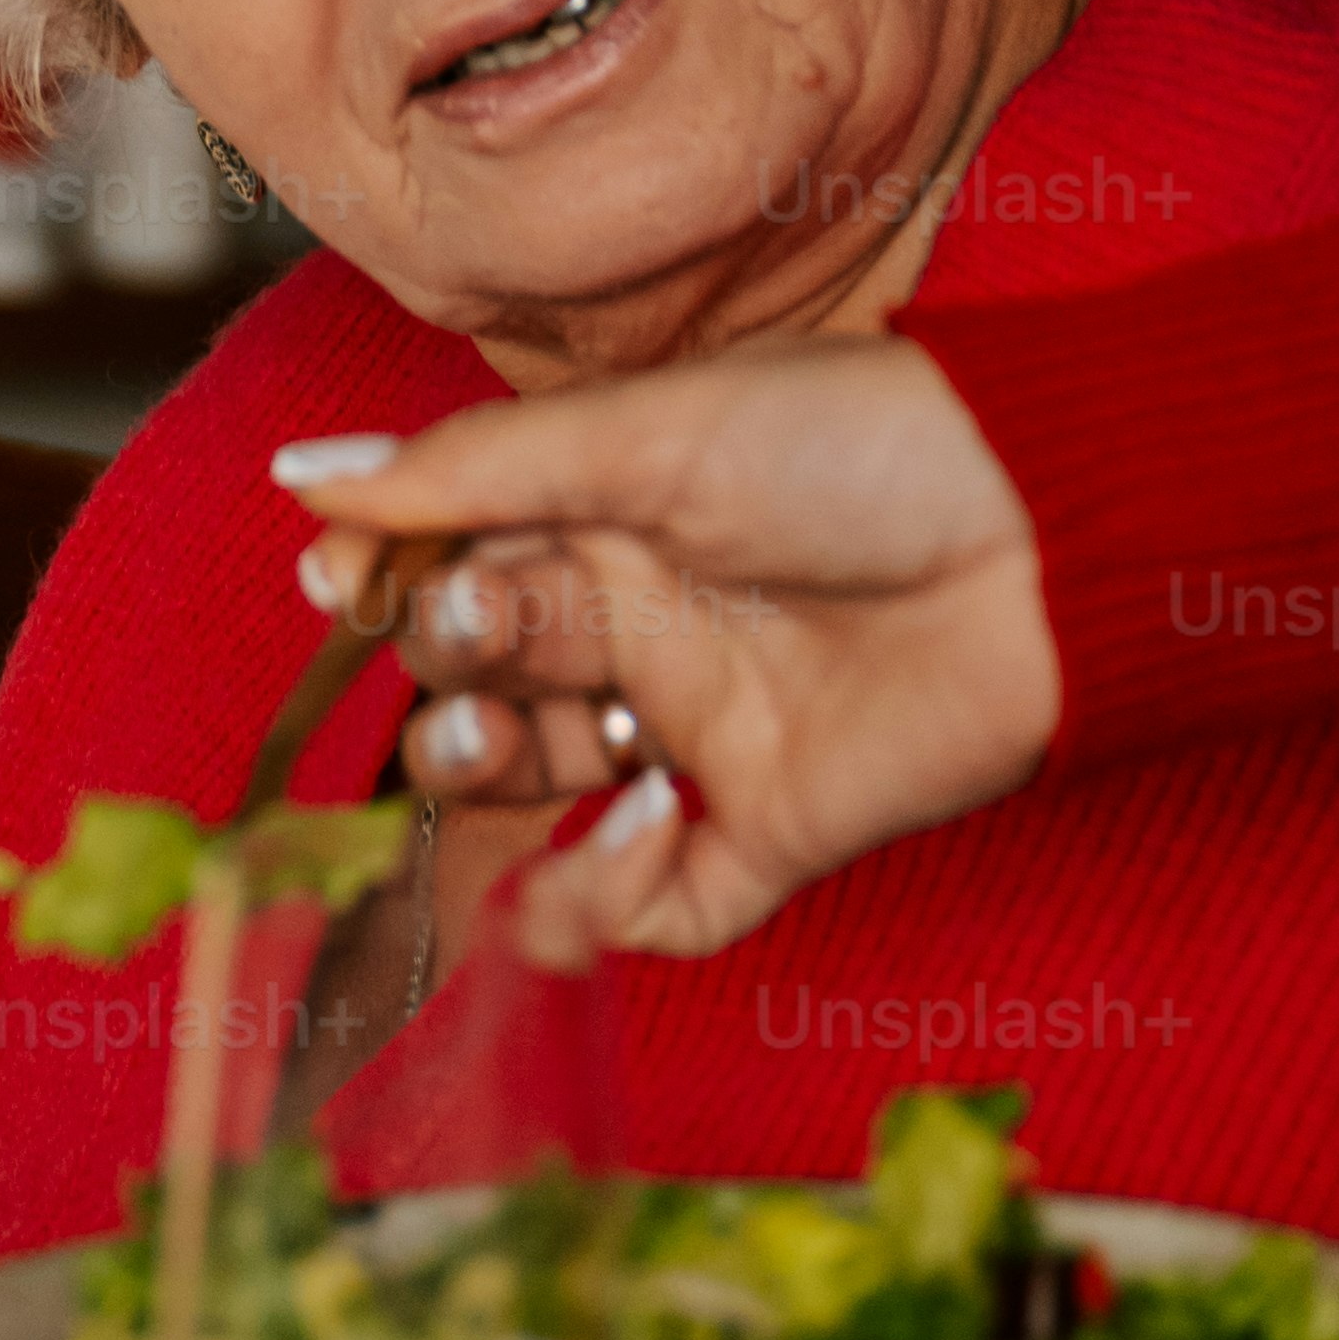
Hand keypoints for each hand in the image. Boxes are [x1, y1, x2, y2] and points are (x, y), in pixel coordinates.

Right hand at [288, 332, 1057, 961]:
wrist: (1042, 542)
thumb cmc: (855, 446)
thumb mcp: (643, 434)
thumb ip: (466, 472)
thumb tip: (296, 478)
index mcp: (602, 519)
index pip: (445, 565)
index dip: (384, 584)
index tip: (344, 582)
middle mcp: (638, 628)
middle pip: (474, 676)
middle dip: (445, 666)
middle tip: (483, 636)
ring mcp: (697, 735)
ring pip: (537, 790)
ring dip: (483, 775)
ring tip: (500, 740)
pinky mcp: (766, 835)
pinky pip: (649, 905)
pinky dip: (604, 893)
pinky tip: (633, 823)